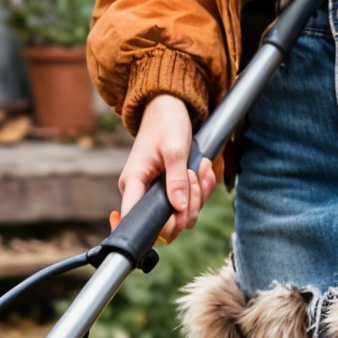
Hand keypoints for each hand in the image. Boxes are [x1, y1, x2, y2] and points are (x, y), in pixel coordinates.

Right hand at [114, 92, 215, 241]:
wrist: (168, 109)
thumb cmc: (166, 124)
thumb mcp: (174, 150)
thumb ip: (176, 180)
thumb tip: (180, 208)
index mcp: (134, 183)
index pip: (133, 220)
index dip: (154, 228)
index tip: (175, 216)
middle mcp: (141, 193)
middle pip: (165, 224)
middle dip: (188, 207)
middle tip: (193, 177)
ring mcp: (155, 194)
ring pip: (181, 216)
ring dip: (198, 196)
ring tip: (200, 168)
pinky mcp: (169, 191)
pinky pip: (189, 204)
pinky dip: (201, 191)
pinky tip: (203, 172)